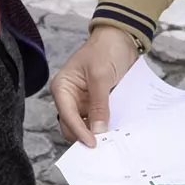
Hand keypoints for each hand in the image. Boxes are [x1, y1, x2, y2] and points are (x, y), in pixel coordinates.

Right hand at [52, 25, 141, 148]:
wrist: (122, 37)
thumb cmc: (106, 49)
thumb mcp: (101, 76)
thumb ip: (99, 104)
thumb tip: (97, 130)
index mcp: (62, 88)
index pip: (67, 116)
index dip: (79, 131)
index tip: (93, 143)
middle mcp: (70, 98)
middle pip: (73, 126)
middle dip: (86, 135)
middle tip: (103, 146)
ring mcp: (83, 102)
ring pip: (86, 126)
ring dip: (97, 133)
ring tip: (111, 142)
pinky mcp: (97, 104)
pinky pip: (99, 120)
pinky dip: (105, 126)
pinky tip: (116, 132)